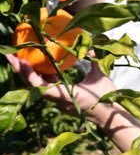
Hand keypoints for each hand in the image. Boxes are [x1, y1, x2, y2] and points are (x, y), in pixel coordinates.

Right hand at [6, 53, 139, 154]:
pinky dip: (31, 77)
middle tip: (13, 55)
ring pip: (33, 84)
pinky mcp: (59, 97)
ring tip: (13, 58)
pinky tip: (25, 66)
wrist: (111, 109)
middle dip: (22, 69)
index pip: (44, 79)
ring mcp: (56, 97)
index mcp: (63, 90)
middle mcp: (56, 95)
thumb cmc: (105, 94)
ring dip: (22, 71)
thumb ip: (93, 59)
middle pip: (34, 81)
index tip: (28, 56)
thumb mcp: (98, 73)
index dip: (34, 68)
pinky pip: (40, 87)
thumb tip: (91, 45)